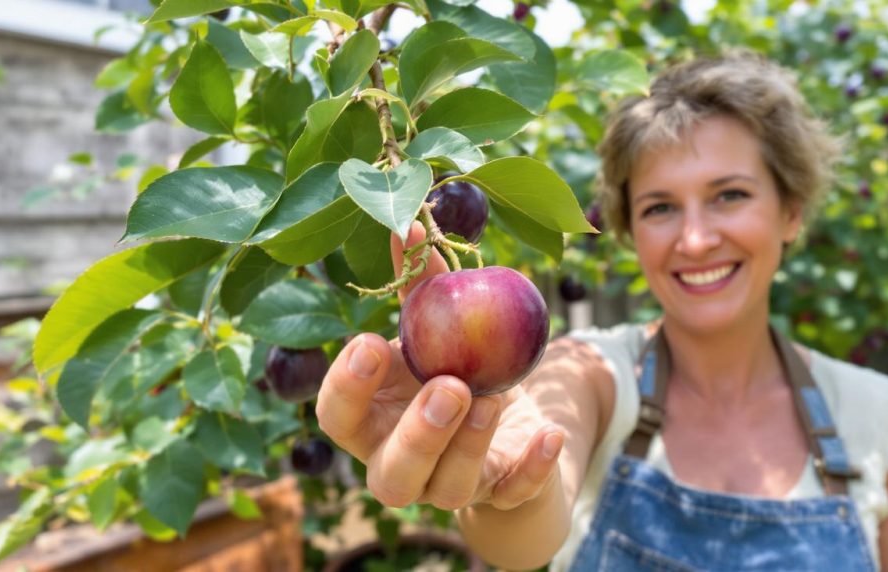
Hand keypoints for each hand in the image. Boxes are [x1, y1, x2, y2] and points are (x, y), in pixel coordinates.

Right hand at [315, 222, 564, 510]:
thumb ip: (421, 286)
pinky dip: (533, 468)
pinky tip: (549, 433)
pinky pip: (515, 493)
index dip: (346, 387)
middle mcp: (402, 463)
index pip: (337, 418)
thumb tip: (410, 224)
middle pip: (391, 474)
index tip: (369, 343)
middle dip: (418, 435)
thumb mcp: (435, 330)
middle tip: (448, 387)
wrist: (504, 423)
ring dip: (470, 445)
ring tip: (493, 398)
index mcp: (371, 422)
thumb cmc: (450, 368)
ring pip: (449, 489)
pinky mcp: (501, 490)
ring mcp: (451, 486)